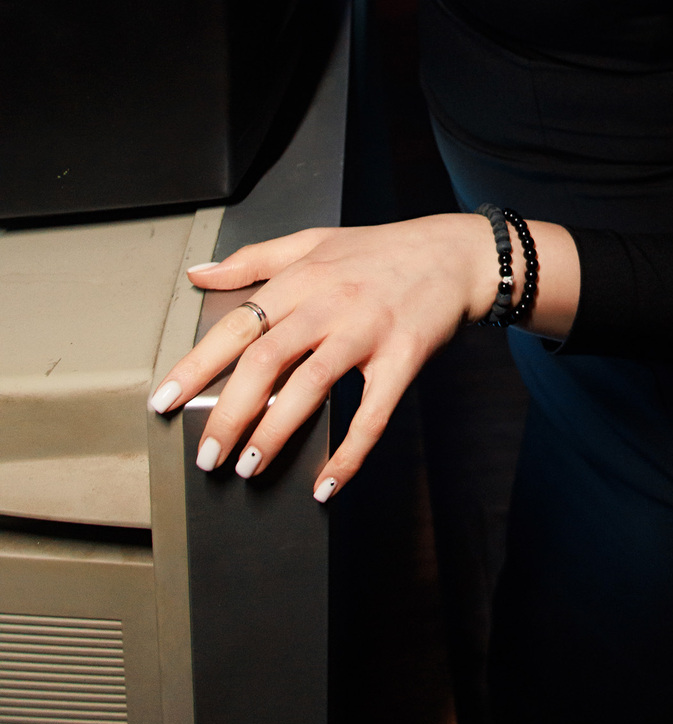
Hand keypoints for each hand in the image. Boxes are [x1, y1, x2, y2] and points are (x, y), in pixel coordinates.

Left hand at [149, 215, 505, 499]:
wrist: (456, 254)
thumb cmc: (383, 250)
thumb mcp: (315, 240)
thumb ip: (255, 259)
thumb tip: (199, 274)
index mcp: (304, 277)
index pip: (238, 323)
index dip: (197, 364)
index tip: (164, 399)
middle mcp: (331, 303)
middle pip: (267, 359)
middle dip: (230, 412)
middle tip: (207, 454)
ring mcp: (368, 331)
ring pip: (311, 385)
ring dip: (276, 432)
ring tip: (250, 467)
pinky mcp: (403, 358)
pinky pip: (372, 414)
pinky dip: (348, 453)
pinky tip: (326, 483)